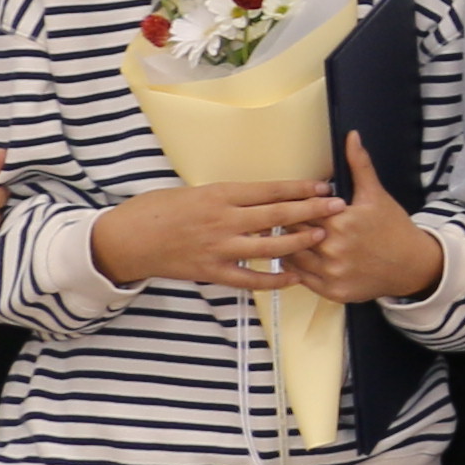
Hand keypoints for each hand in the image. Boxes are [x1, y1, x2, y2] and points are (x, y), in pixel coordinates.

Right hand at [92, 174, 349, 293]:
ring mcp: (219, 248)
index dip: (300, 188)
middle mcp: (223, 220)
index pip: (269, 190)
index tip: (324, 185)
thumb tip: (257, 196)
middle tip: (339, 206)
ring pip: (269, 246)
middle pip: (277, 214)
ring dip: (300, 241)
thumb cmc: (156, 210)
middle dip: (312, 210)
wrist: (125, 240)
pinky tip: (295, 277)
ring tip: (325, 236)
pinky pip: (250, 279)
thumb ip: (226, 197)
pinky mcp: (212, 272)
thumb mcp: (193, 192)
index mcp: (220, 195)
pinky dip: (274, 279)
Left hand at [300, 134, 449, 306]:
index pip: (300, 210)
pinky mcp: (332, 291)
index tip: (289, 204)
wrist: (413, 265)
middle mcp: (334, 249)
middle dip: (287, 225)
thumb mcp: (376, 194)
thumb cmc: (393, 227)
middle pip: (293, 233)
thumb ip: (359, 165)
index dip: (293, 206)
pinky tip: (296, 257)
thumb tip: (351, 136)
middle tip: (279, 220)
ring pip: (292, 256)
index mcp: (342, 221)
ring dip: (287, 247)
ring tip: (285, 237)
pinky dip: (295, 267)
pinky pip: (301, 279)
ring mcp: (333, 273)